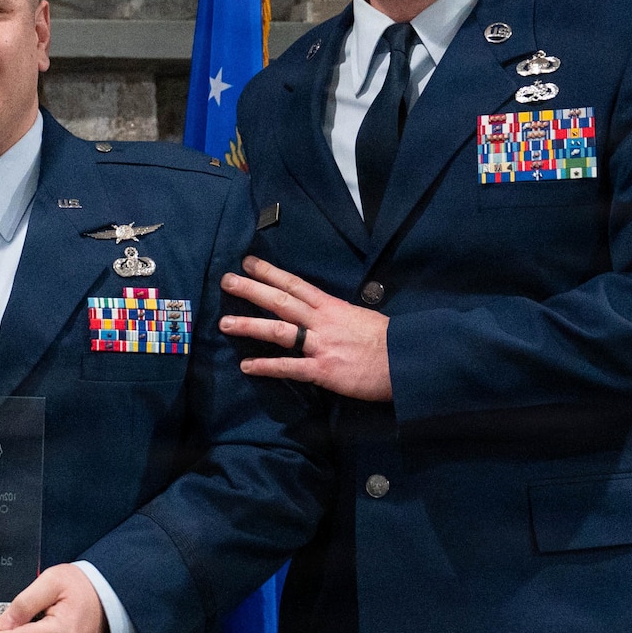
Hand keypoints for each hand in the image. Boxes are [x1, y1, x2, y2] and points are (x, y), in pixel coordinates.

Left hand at [220, 255, 392, 400]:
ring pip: (278, 331)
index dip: (270, 273)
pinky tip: (247, 366)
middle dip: (252, 289)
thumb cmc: (388, 341)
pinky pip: (289, 367)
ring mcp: (321, 345)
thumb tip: (321, 314)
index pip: (296, 284)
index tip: (249, 262)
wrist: (407, 361)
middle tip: (227, 281)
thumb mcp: (360, 318)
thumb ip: (337, 315)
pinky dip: (266, 366)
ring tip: (224, 323)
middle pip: (281, 300)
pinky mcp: (323, 369)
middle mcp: (322, 321)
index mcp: (332, 306)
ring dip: (249, 325)